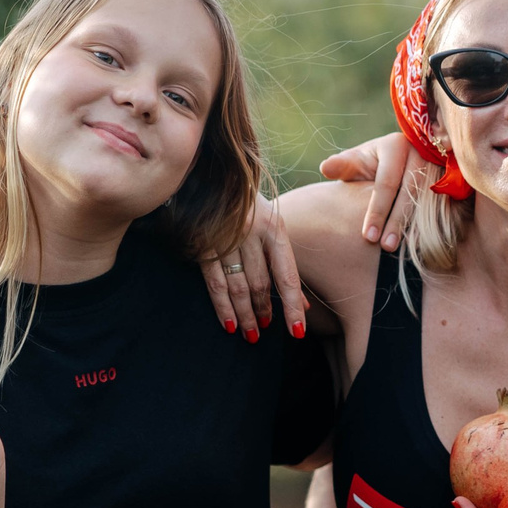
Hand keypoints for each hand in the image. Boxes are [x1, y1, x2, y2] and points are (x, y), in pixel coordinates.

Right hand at [197, 196, 308, 339]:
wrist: (210, 173)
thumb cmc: (246, 205)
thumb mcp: (271, 225)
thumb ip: (285, 263)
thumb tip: (304, 305)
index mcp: (274, 227)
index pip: (287, 275)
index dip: (293, 306)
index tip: (298, 332)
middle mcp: (251, 232)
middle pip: (261, 283)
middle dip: (264, 311)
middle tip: (264, 331)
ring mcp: (226, 238)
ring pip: (238, 287)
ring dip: (245, 314)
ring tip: (250, 334)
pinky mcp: (203, 243)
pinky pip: (215, 282)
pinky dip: (222, 306)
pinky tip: (229, 323)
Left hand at [318, 133, 432, 252]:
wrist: (401, 158)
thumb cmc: (372, 163)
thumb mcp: (356, 161)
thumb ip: (343, 165)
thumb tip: (325, 167)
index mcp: (396, 145)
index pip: (387, 183)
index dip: (377, 211)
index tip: (367, 236)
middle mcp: (421, 152)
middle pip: (410, 193)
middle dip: (397, 222)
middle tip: (385, 247)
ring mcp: (439, 166)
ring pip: (428, 200)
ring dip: (413, 226)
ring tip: (398, 248)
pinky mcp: (450, 179)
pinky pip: (442, 204)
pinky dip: (429, 224)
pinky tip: (418, 242)